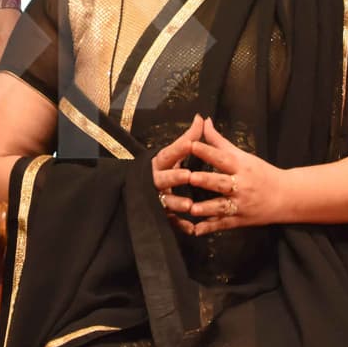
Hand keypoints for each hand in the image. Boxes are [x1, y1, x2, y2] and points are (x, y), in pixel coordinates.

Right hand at [151, 113, 202, 235]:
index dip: (177, 150)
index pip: (167, 155)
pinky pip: (171, 221)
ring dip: (176, 203)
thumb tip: (202, 117)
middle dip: (174, 177)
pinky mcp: (162, 214)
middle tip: (188, 175)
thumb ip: (189, 137)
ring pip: (166, 201)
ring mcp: (158, 198)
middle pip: (162, 178)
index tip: (189, 145)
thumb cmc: (167, 168)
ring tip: (189, 204)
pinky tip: (191, 229)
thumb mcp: (175, 152)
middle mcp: (155, 180)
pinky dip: (180, 225)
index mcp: (159, 163)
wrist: (146, 190)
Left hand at [184, 116, 283, 234]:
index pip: (223, 158)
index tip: (191, 144)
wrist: (286, 197)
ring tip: (190, 208)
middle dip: (206, 181)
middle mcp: (241, 186)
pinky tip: (195, 230)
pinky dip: (210, 228)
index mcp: (241, 167)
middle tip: (190, 177)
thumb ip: (219, 140)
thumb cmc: (260, 172)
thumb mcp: (242, 155)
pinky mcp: (240, 220)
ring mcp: (241, 205)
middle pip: (222, 183)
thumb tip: (203, 120)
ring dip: (206, 208)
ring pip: (221, 207)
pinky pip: (223, 225)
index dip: (207, 151)